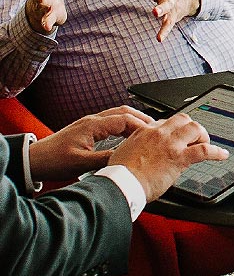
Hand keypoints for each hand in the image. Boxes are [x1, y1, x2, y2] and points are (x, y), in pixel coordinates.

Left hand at [28, 105, 157, 180]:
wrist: (33, 160)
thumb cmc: (53, 160)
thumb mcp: (82, 163)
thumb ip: (106, 159)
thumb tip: (127, 158)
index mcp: (92, 126)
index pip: (125, 119)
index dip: (142, 125)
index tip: (154, 134)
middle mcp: (92, 121)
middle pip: (124, 112)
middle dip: (142, 119)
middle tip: (157, 130)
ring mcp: (90, 123)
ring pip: (118, 115)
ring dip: (134, 121)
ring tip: (147, 132)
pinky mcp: (87, 129)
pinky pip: (112, 121)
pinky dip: (125, 125)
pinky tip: (129, 136)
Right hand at [106, 113, 225, 201]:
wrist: (121, 185)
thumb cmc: (120, 176)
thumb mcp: (124, 153)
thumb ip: (138, 149)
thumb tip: (146, 154)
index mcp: (143, 132)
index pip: (165, 122)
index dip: (174, 130)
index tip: (178, 138)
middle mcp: (158, 134)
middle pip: (182, 119)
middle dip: (191, 128)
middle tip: (195, 139)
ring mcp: (170, 144)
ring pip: (195, 128)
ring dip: (203, 136)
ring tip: (206, 145)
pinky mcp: (179, 157)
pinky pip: (205, 150)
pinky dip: (217, 152)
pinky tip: (222, 155)